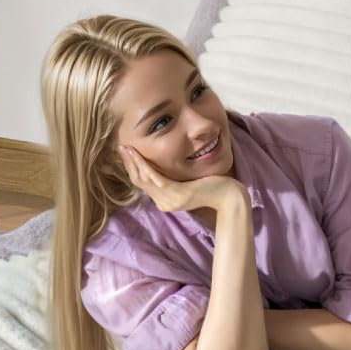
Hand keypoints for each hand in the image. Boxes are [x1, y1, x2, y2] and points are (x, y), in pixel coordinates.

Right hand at [119, 145, 243, 215]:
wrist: (229, 197)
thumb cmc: (213, 186)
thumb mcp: (189, 182)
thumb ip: (175, 178)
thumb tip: (165, 166)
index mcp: (165, 200)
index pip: (142, 184)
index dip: (131, 168)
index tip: (124, 154)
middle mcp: (164, 202)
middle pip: (139, 181)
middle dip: (128, 163)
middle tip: (120, 147)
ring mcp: (169, 199)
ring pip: (144, 179)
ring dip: (133, 162)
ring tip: (126, 148)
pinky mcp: (177, 193)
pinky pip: (156, 179)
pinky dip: (145, 166)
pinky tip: (139, 155)